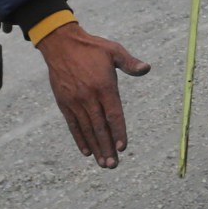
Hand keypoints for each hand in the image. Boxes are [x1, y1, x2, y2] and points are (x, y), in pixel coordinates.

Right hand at [35, 23, 149, 167]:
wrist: (60, 44)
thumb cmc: (91, 48)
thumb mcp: (113, 50)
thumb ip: (130, 63)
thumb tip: (147, 68)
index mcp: (104, 86)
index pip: (114, 115)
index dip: (119, 132)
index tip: (123, 147)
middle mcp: (89, 97)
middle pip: (100, 127)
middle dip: (107, 148)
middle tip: (113, 165)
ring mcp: (75, 101)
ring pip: (87, 130)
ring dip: (96, 148)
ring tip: (103, 164)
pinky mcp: (64, 103)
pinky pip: (73, 125)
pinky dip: (80, 139)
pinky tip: (87, 152)